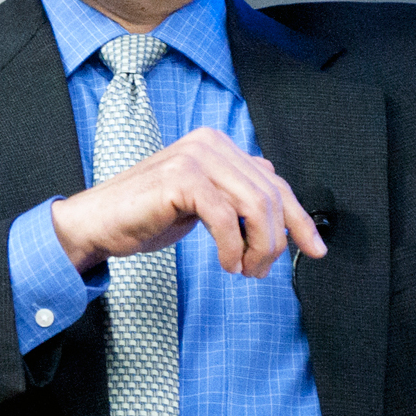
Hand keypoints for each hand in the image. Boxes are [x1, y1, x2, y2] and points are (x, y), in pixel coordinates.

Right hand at [53, 130, 327, 280]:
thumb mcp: (202, 202)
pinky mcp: (181, 179)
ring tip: (244, 271)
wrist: (99, 223)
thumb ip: (233, 192)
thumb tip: (273, 192)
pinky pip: (227, 218)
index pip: (275, 182)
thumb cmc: (148, 216)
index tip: (315, 251)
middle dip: (275, 242)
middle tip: (259, 272)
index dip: (299, 220)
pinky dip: (233, 248)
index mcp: (219, 146)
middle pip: (271, 196)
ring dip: (258, 248)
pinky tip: (226, 264)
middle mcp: (211, 144)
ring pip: (256, 206)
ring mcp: (196, 158)